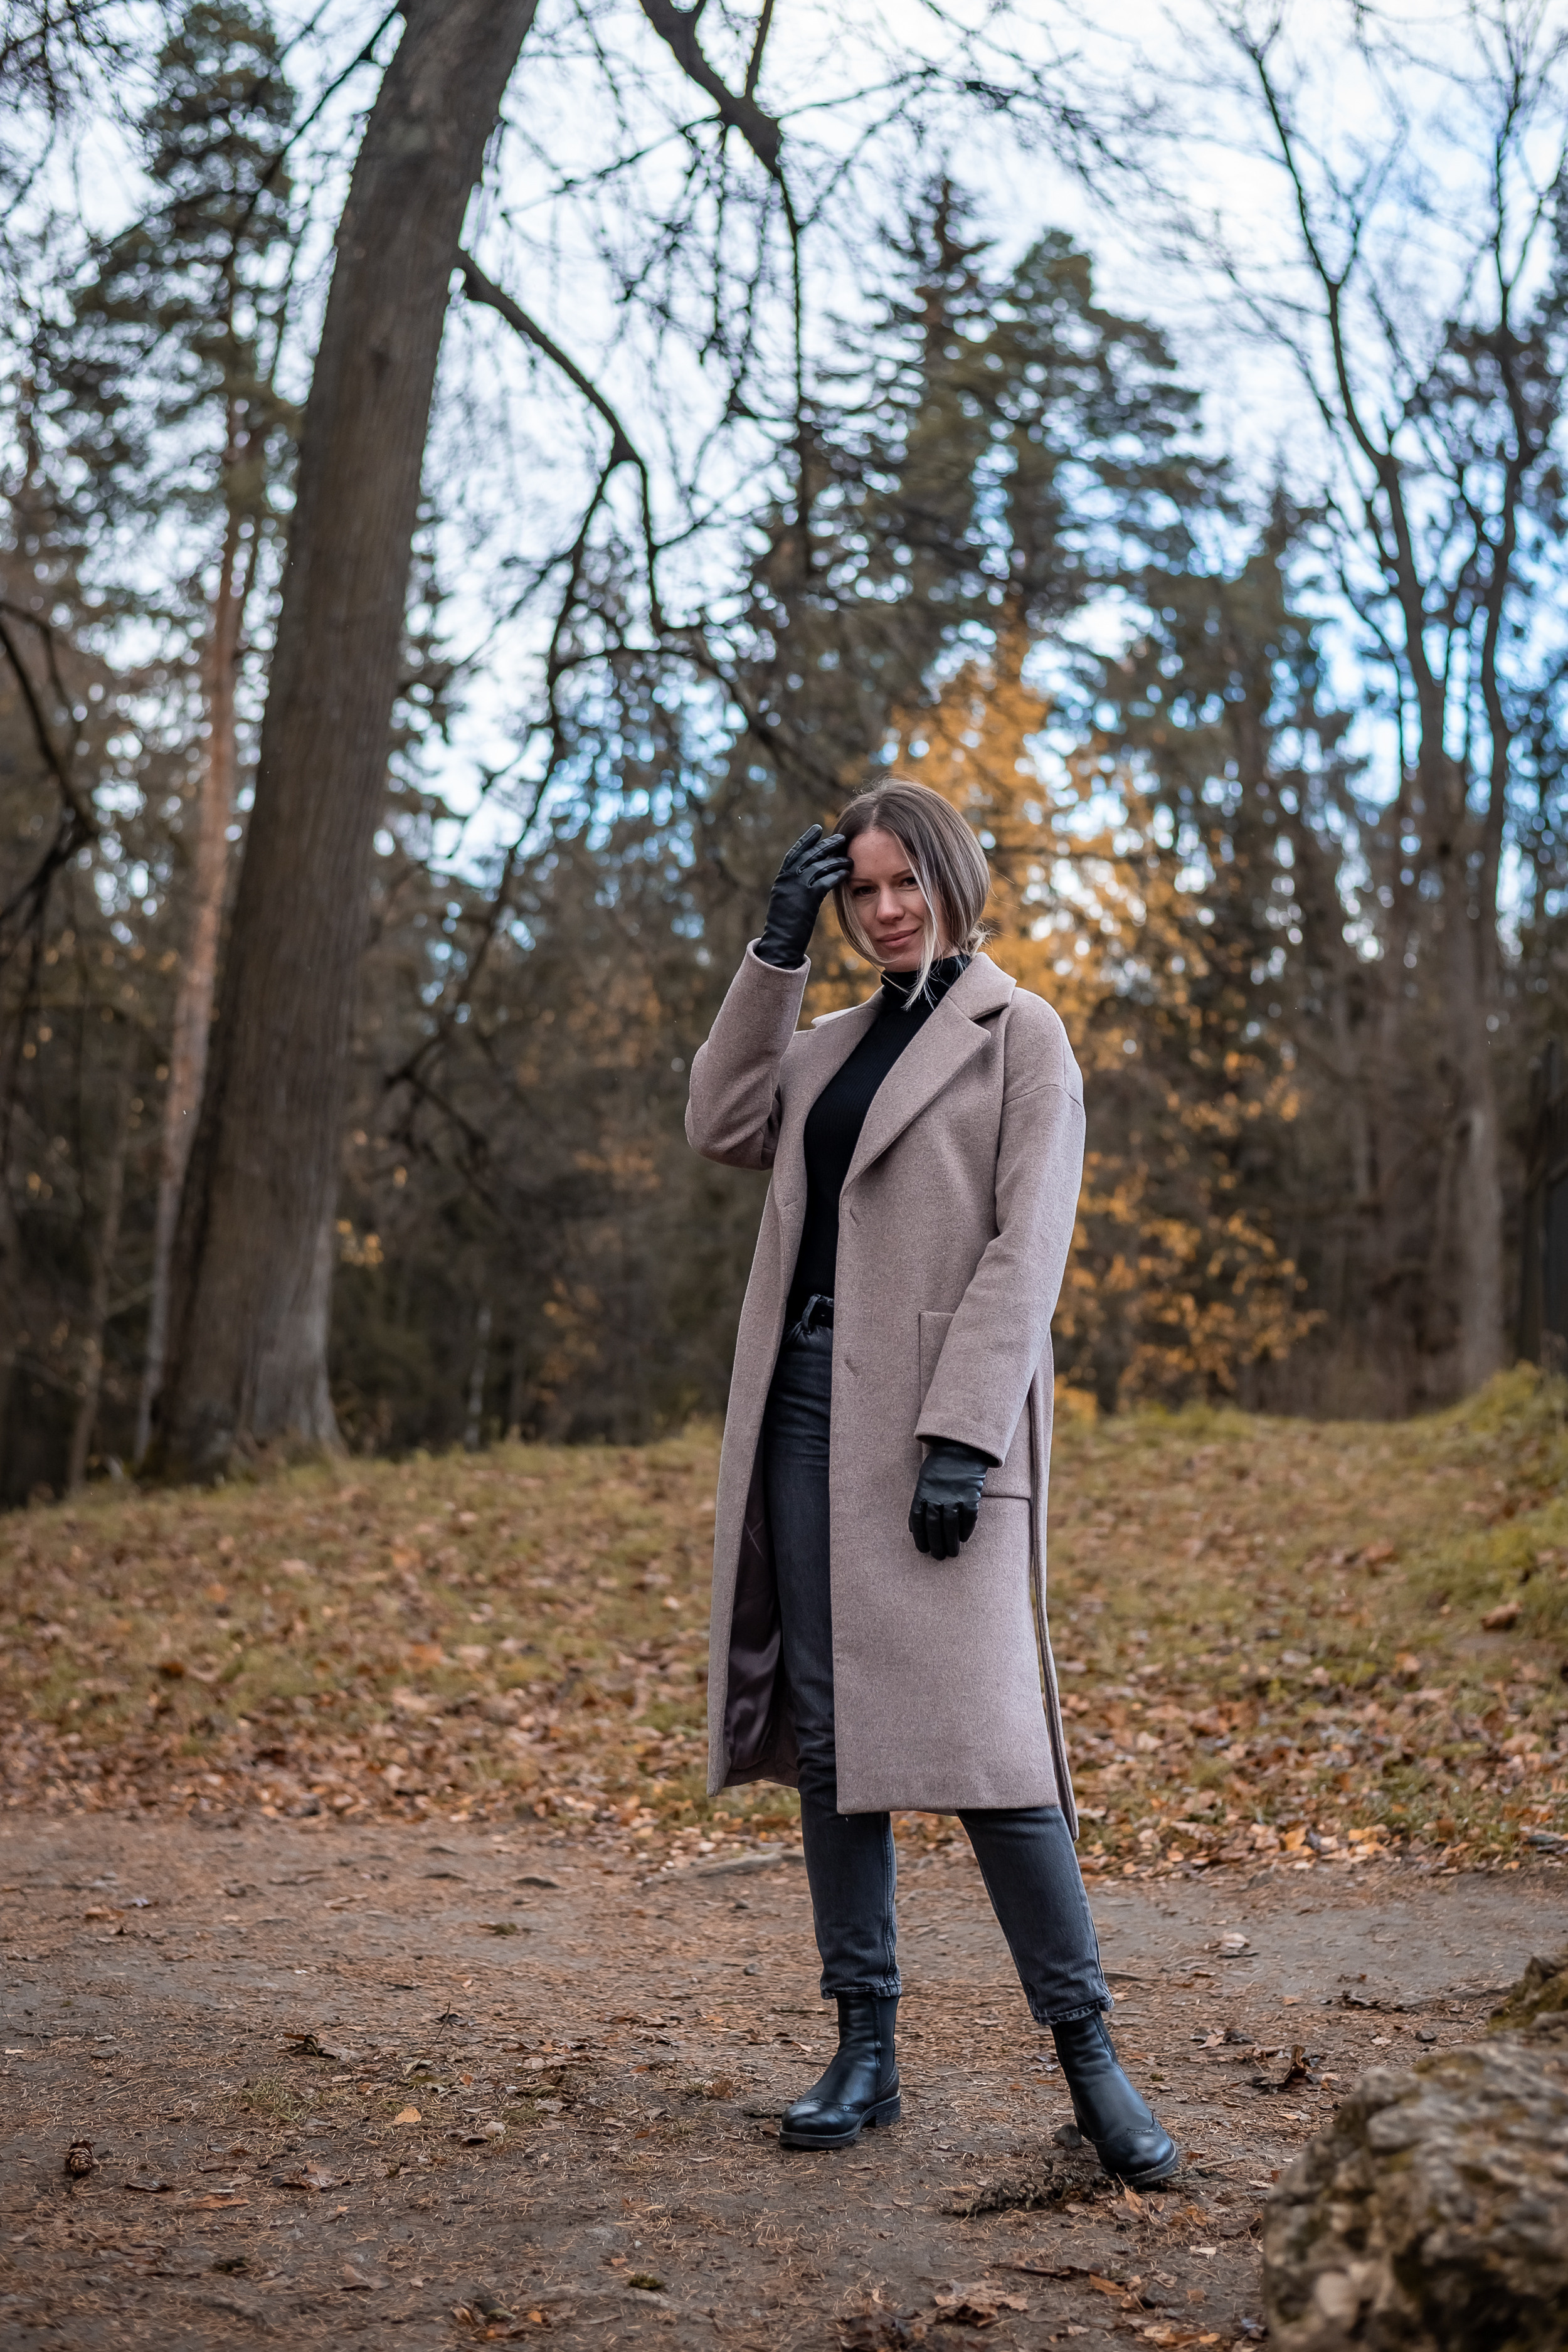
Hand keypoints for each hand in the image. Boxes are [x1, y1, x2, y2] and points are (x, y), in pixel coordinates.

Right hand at [755, 825, 851, 968]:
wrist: (780, 944)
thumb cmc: (785, 929)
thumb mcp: (787, 904)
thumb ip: (795, 890)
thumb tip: (808, 882)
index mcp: (781, 880)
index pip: (794, 854)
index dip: (806, 840)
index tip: (817, 829)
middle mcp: (787, 880)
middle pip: (809, 855)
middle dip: (826, 845)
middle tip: (841, 838)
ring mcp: (796, 888)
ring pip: (819, 866)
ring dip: (836, 860)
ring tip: (850, 858)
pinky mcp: (807, 898)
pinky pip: (825, 881)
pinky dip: (836, 875)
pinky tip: (846, 872)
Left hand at [909, 1441, 989, 1559]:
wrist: (961, 1448)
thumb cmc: (940, 1466)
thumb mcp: (924, 1480)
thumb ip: (920, 1502)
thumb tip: (913, 1528)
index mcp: (923, 1491)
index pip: (918, 1519)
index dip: (920, 1537)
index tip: (923, 1550)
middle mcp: (937, 1495)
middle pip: (934, 1525)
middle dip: (936, 1544)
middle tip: (939, 1556)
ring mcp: (955, 1495)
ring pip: (951, 1524)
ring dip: (951, 1541)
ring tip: (952, 1553)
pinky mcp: (971, 1495)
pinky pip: (968, 1516)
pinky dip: (966, 1529)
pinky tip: (963, 1538)